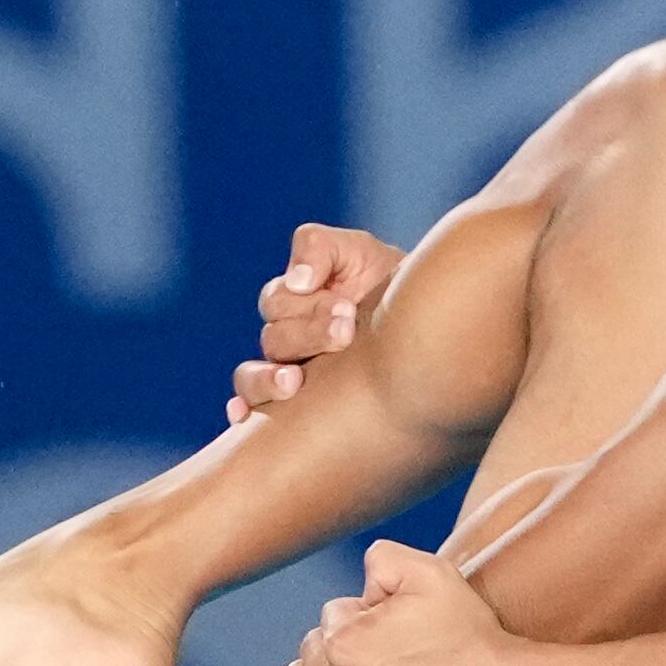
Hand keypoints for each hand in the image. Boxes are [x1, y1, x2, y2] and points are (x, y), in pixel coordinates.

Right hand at [227, 223, 404, 423]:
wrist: (426, 329)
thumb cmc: (388, 285)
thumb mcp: (359, 252)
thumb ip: (321, 249)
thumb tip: (297, 281)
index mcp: (293, 300)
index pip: (278, 302)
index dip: (310, 308)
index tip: (349, 309)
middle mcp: (286, 336)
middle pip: (273, 340)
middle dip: (309, 335)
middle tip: (346, 333)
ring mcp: (285, 371)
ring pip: (251, 377)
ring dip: (269, 379)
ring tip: (294, 382)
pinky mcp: (292, 404)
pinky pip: (251, 407)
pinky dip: (240, 409)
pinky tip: (241, 416)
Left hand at [255, 541, 540, 665]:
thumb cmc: (473, 638)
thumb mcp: (433, 574)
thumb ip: (384, 559)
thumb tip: (361, 580)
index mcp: (345, 640)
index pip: (332, 618)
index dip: (362, 617)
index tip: (395, 627)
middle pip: (311, 657)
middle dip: (335, 648)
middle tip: (380, 656)